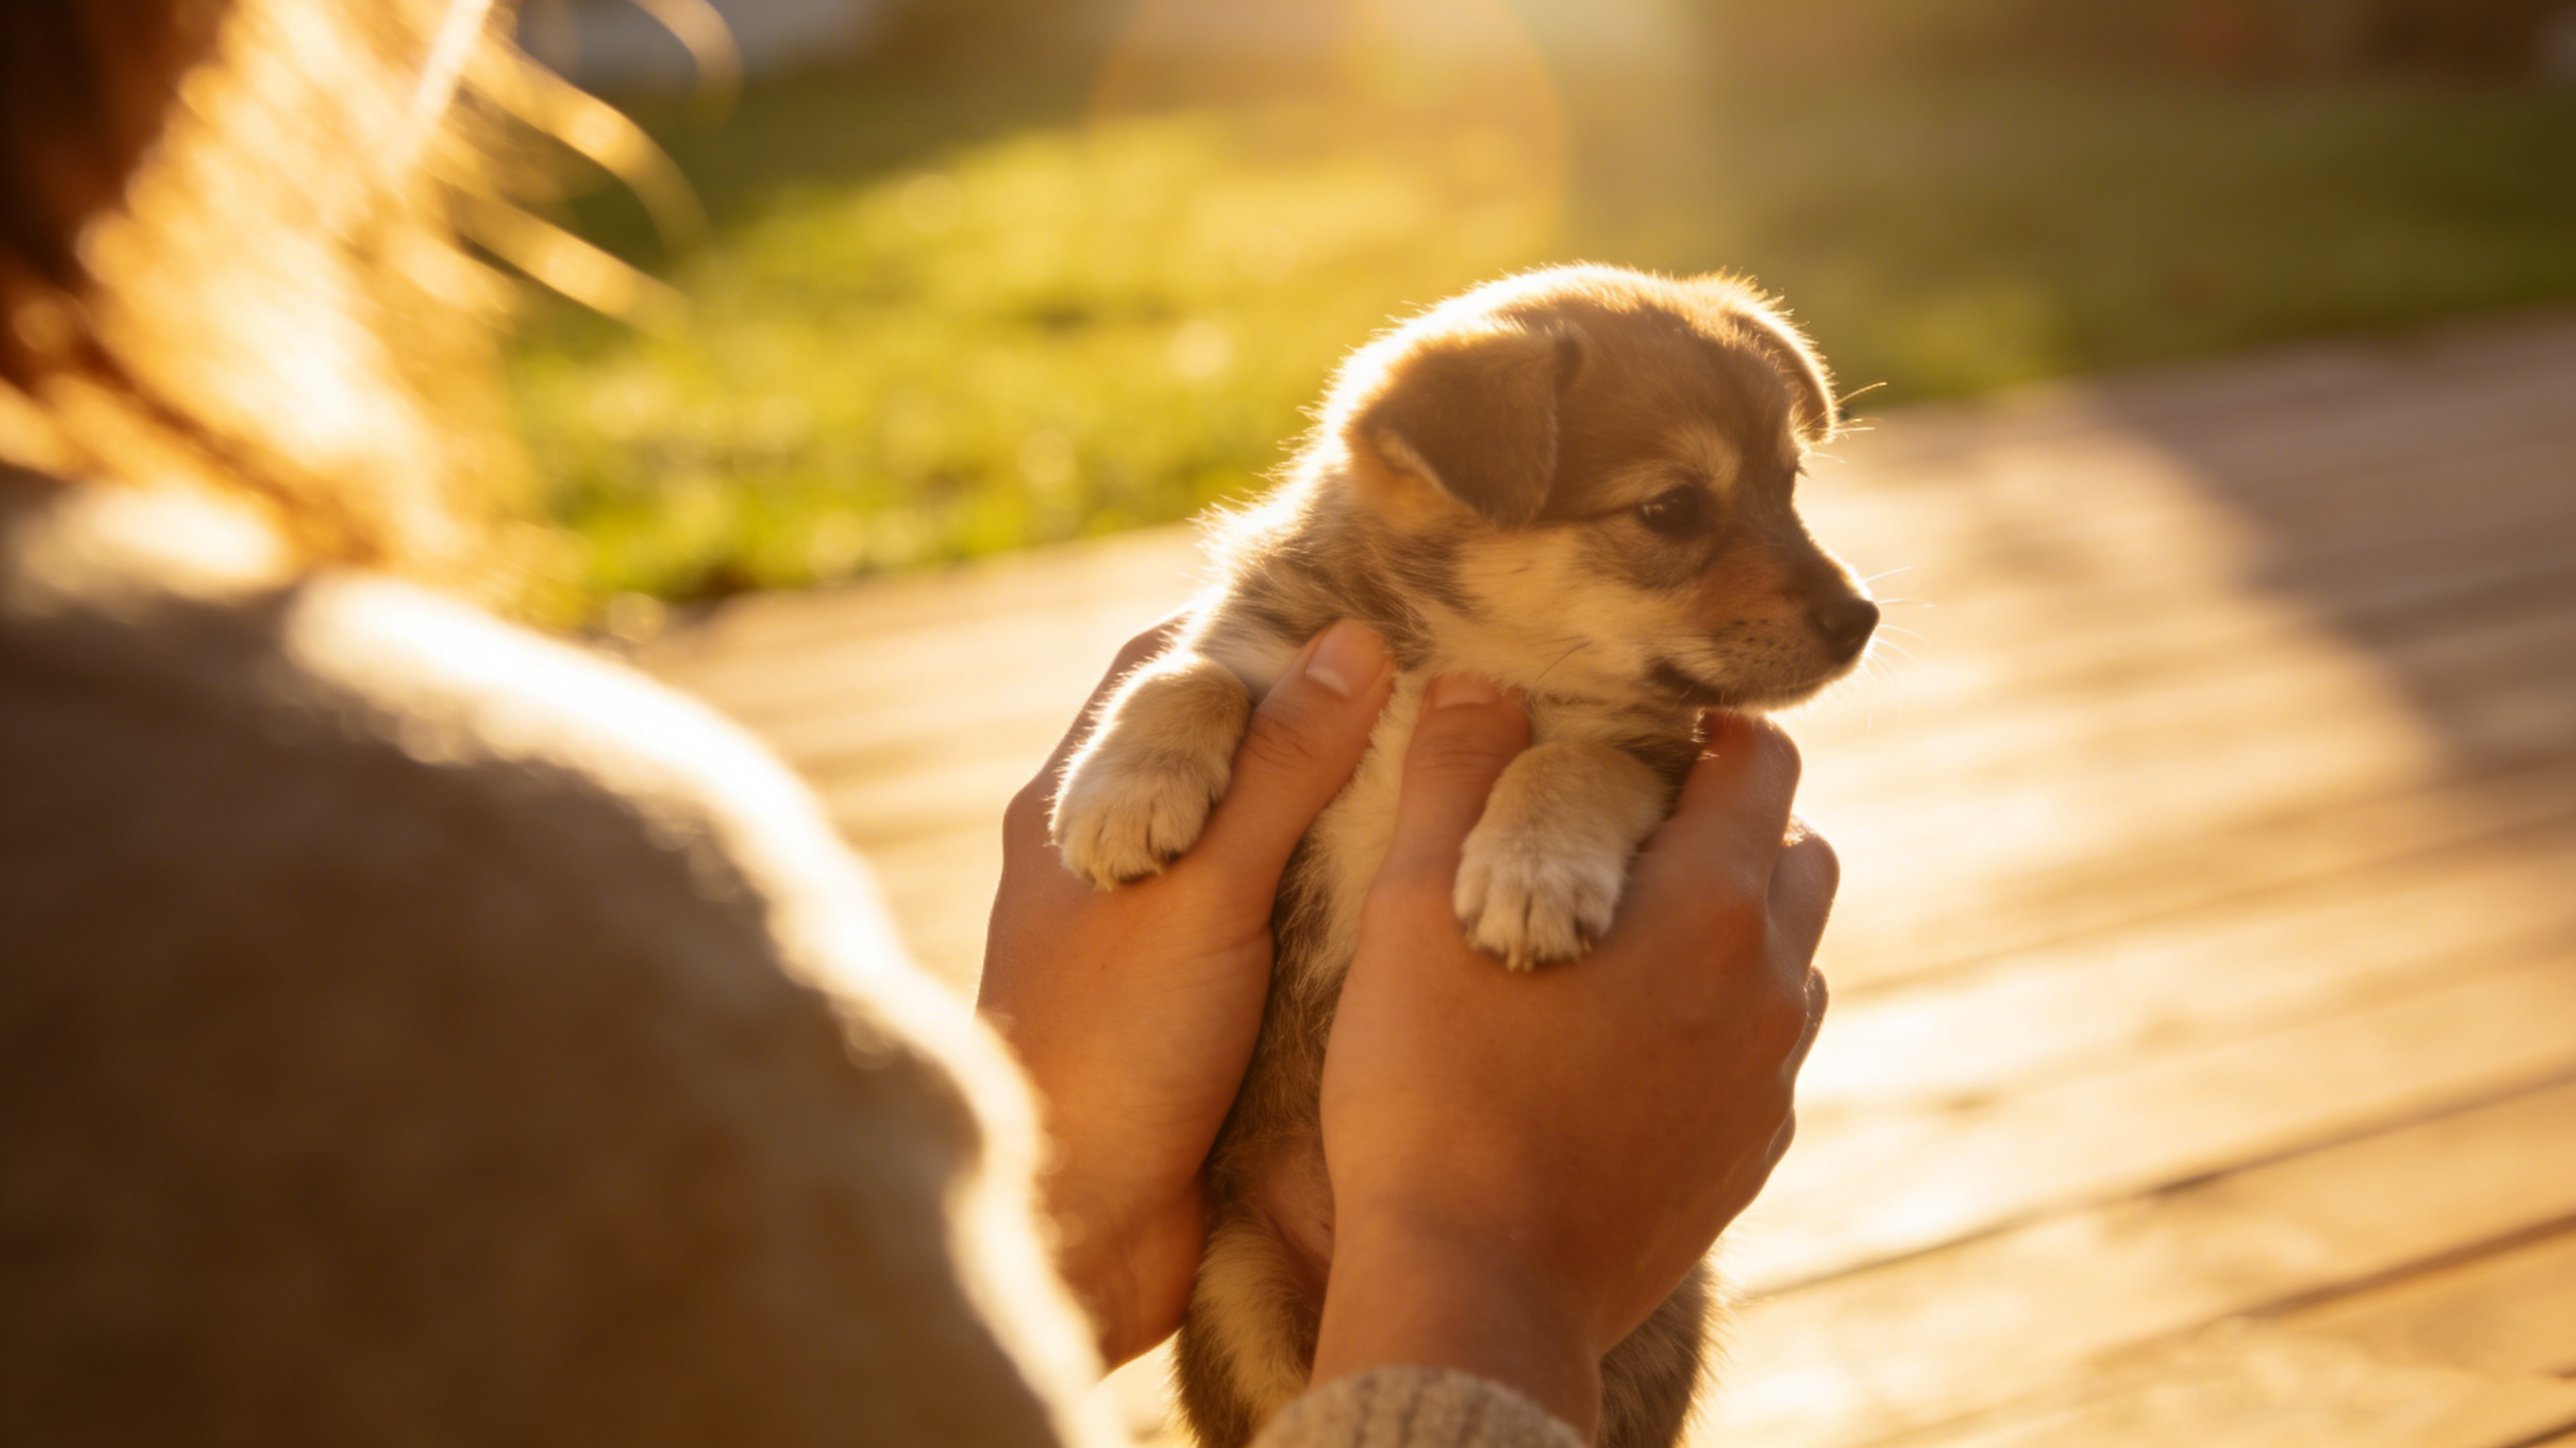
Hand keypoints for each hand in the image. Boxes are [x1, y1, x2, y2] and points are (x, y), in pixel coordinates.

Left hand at [980, 618, 1395, 1365]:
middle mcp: (1118, 849)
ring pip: (1261, 827)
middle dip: (1321, 706)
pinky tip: (1424, 871)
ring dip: (1343, 797)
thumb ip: (1276, 772)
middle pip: (1224, 740)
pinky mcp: (1207, 998)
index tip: (1369, 596)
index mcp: (1082, 802)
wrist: (1080, 1232)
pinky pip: (1284, 910)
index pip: (1170, 668)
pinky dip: (1346, 882)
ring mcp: (1161, 925)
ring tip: (1453, 754)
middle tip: (1440, 672)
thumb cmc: (1115, 1051)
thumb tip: (1356, 644)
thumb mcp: (1203, 893)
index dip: (1261, 623)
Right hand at [1309, 676, 1834, 1439]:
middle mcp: (1767, 987)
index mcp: (1706, 906)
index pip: (1763, 761)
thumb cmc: (1429, 1095)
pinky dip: (1716, 1028)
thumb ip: (1454, 778)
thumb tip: (1479, 681)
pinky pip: (1761, 1057)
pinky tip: (1620, 1049)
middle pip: (1798, 856)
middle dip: (1730, 827)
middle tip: (1624, 837)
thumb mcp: (1412, 912)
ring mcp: (1769, 1083)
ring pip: (1788, 961)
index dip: (1707, 732)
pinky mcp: (1748, 1160)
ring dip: (1730, 932)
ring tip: (1620, 946)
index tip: (1638, 739)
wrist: (1472, 1295)